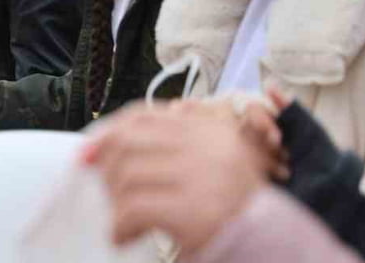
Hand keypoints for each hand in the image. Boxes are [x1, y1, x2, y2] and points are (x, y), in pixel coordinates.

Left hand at [80, 103, 278, 255]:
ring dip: (115, 204)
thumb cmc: (237, 216)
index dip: (109, 132)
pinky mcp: (196, 211)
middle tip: (107, 195)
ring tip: (122, 222)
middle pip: (129, 143)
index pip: (144, 116)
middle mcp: (210, 146)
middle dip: (106, 170)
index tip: (87, 152)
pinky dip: (120, 225)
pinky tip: (124, 236)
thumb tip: (96, 152)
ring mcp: (204, 176)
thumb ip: (167, 154)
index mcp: (213, 130)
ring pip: (126, 175)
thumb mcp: (209, 172)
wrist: (277, 248)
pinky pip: (134, 208)